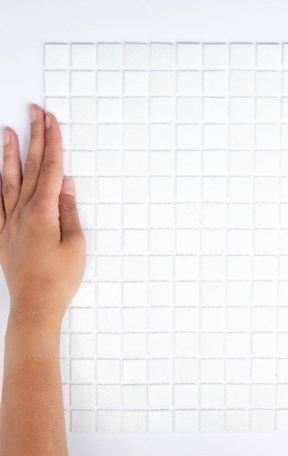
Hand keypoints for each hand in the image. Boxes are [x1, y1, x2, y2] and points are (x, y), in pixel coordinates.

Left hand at [1, 106, 84, 332]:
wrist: (35, 306)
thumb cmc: (59, 278)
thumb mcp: (75, 243)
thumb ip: (68, 210)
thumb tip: (65, 184)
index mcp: (42, 213)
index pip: (50, 169)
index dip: (53, 143)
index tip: (52, 121)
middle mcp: (21, 213)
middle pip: (30, 168)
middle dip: (34, 138)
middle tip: (34, 113)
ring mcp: (9, 223)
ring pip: (8, 181)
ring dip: (10, 155)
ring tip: (8, 132)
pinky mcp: (3, 235)